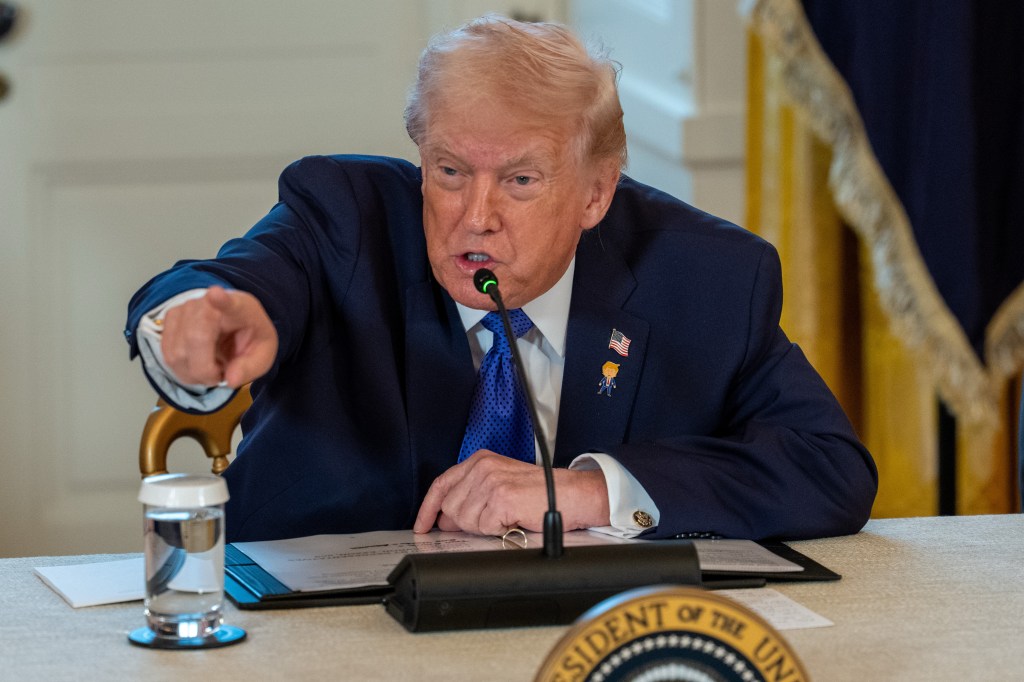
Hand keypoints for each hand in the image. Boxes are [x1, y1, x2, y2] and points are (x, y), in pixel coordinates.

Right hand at [159, 286, 277, 387]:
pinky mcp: (169, 320)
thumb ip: (250, 367)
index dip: (221, 300)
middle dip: (204, 370)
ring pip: (177, 352)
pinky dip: (182, 369)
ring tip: (210, 369)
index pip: (229, 302)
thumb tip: (231, 380)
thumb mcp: (263, 355)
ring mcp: (184, 309)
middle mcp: (207, 303)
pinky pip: (167, 354)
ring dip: (193, 372)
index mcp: (239, 307)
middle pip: (194, 339)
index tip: (216, 294)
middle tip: (219, 376)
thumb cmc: (249, 338)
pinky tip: (197, 366)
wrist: (235, 325)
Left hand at [412, 451, 610, 535]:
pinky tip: (513, 519)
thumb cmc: (540, 492)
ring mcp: (491, 482)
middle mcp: (483, 467)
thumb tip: (445, 519)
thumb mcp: (500, 484)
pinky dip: (498, 530)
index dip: (428, 508)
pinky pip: (484, 527)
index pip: (441, 484)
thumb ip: (470, 496)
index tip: (422, 524)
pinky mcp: (502, 499)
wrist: (571, 495)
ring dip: (484, 526)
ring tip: (506, 516)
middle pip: (450, 507)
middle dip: (465, 521)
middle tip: (491, 519)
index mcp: (480, 460)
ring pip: (465, 520)